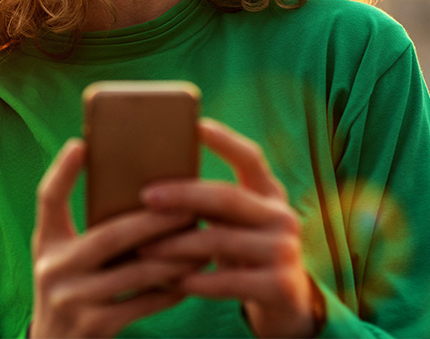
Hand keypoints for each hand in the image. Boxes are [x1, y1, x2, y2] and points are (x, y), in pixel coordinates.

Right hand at [30, 139, 195, 337]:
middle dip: (157, 220)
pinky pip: (144, 302)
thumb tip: (144, 192)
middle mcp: (54, 269)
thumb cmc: (72, 289)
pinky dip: (171, 288)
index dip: (62, 171)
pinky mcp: (95, 326)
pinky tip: (193, 276)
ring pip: (137, 271)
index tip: (81, 144)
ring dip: (175, 255)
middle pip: (112, 235)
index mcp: (47, 243)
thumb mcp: (64, 257)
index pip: (48, 199)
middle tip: (191, 205)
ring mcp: (72, 299)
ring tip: (203, 241)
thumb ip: (87, 230)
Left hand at [140, 119, 322, 337]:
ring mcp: (285, 250)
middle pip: (227, 197)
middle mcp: (282, 216)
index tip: (195, 125)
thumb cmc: (245, 256)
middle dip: (183, 195)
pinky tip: (172, 281)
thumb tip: (153, 187)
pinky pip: (228, 281)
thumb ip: (212, 206)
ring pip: (220, 241)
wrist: (286, 304)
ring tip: (144, 249)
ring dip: (177, 245)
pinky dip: (196, 281)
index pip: (250, 158)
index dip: (225, 140)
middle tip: (146, 196)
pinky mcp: (281, 285)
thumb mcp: (236, 226)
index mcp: (270, 195)